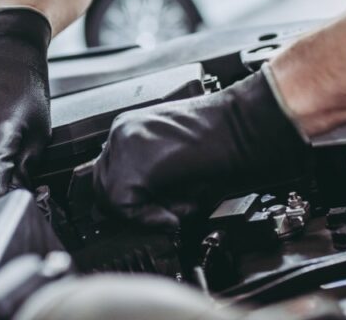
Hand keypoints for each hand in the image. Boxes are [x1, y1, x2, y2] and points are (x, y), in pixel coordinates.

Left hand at [92, 68, 308, 229]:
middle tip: (160, 214)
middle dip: (127, 207)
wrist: (243, 128)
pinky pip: (125, 206)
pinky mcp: (134, 165)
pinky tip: (173, 214)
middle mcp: (122, 132)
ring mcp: (125, 146)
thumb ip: (149, 181)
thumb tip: (133, 210)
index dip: (126, 198)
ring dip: (139, 212)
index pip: (107, 170)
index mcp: (129, 127)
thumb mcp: (174, 160)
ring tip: (172, 210)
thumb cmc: (221, 143)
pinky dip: (147, 218)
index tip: (149, 209)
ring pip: (110, 197)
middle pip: (101, 183)